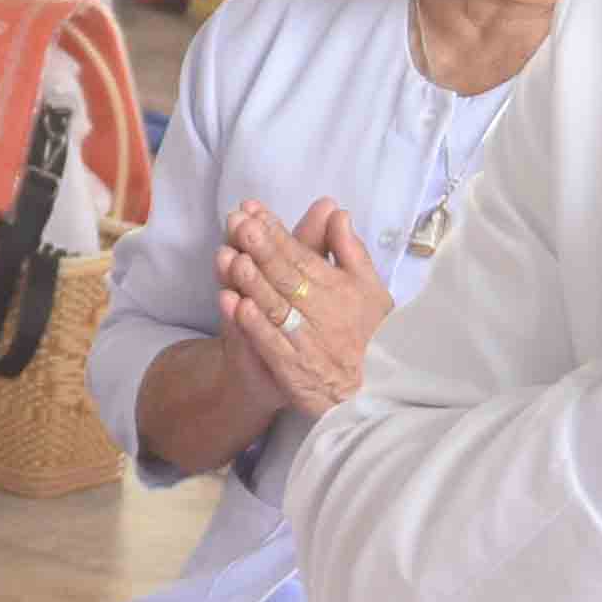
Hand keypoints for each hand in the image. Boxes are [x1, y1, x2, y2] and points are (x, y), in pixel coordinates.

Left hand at [215, 198, 384, 415]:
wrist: (360, 390)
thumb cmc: (361, 330)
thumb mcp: (367, 288)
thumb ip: (351, 250)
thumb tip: (338, 212)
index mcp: (341, 289)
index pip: (302, 256)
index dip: (277, 232)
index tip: (252, 211)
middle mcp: (325, 314)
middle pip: (287, 277)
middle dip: (262, 249)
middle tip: (239, 224)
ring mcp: (307, 343)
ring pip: (277, 308)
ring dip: (255, 284)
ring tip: (233, 259)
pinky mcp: (294, 370)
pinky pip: (272, 344)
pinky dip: (255, 325)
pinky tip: (236, 305)